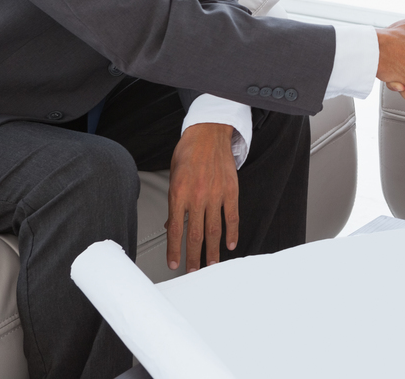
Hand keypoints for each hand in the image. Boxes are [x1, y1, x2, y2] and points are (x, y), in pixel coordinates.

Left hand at [166, 123, 238, 272]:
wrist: (208, 132)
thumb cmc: (188, 151)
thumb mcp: (173, 176)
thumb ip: (174, 202)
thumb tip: (173, 225)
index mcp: (179, 193)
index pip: (176, 230)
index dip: (175, 250)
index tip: (174, 263)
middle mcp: (197, 196)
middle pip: (195, 235)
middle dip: (193, 257)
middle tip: (193, 272)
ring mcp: (216, 194)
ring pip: (214, 230)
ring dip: (212, 250)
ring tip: (211, 265)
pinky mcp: (231, 191)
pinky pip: (232, 216)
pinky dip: (231, 232)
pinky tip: (230, 244)